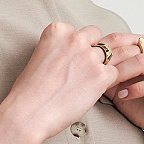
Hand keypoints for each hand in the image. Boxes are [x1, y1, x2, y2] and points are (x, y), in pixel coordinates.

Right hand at [3, 21, 118, 143]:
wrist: (28, 113)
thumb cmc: (29, 93)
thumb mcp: (38, 59)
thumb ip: (56, 51)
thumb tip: (67, 59)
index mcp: (56, 32)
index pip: (77, 30)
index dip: (81, 43)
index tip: (79, 54)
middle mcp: (74, 39)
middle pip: (96, 35)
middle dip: (97, 47)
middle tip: (98, 60)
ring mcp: (89, 57)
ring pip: (111, 52)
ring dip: (112, 61)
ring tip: (116, 68)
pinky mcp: (100, 75)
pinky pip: (116, 73)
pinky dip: (112, 81)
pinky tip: (109, 87)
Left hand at [100, 34, 143, 143]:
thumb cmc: (141, 107)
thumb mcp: (119, 87)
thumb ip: (109, 72)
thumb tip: (87, 59)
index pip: (130, 39)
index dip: (109, 49)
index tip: (91, 63)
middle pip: (139, 47)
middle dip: (116, 60)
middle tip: (98, 73)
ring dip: (126, 72)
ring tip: (110, 84)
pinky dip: (139, 89)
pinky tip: (125, 96)